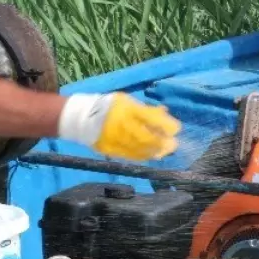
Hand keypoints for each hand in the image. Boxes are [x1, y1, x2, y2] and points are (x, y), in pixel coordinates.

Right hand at [58, 93, 180, 160]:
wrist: (82, 117)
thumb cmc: (109, 106)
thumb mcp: (127, 101)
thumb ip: (146, 109)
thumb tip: (165, 113)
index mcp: (125, 109)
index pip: (149, 117)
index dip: (165, 125)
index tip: (177, 129)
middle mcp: (120, 124)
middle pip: (145, 137)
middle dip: (161, 142)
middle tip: (173, 145)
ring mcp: (113, 138)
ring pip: (138, 149)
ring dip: (153, 151)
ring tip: (163, 152)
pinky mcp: (108, 148)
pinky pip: (128, 155)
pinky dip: (141, 156)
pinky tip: (149, 155)